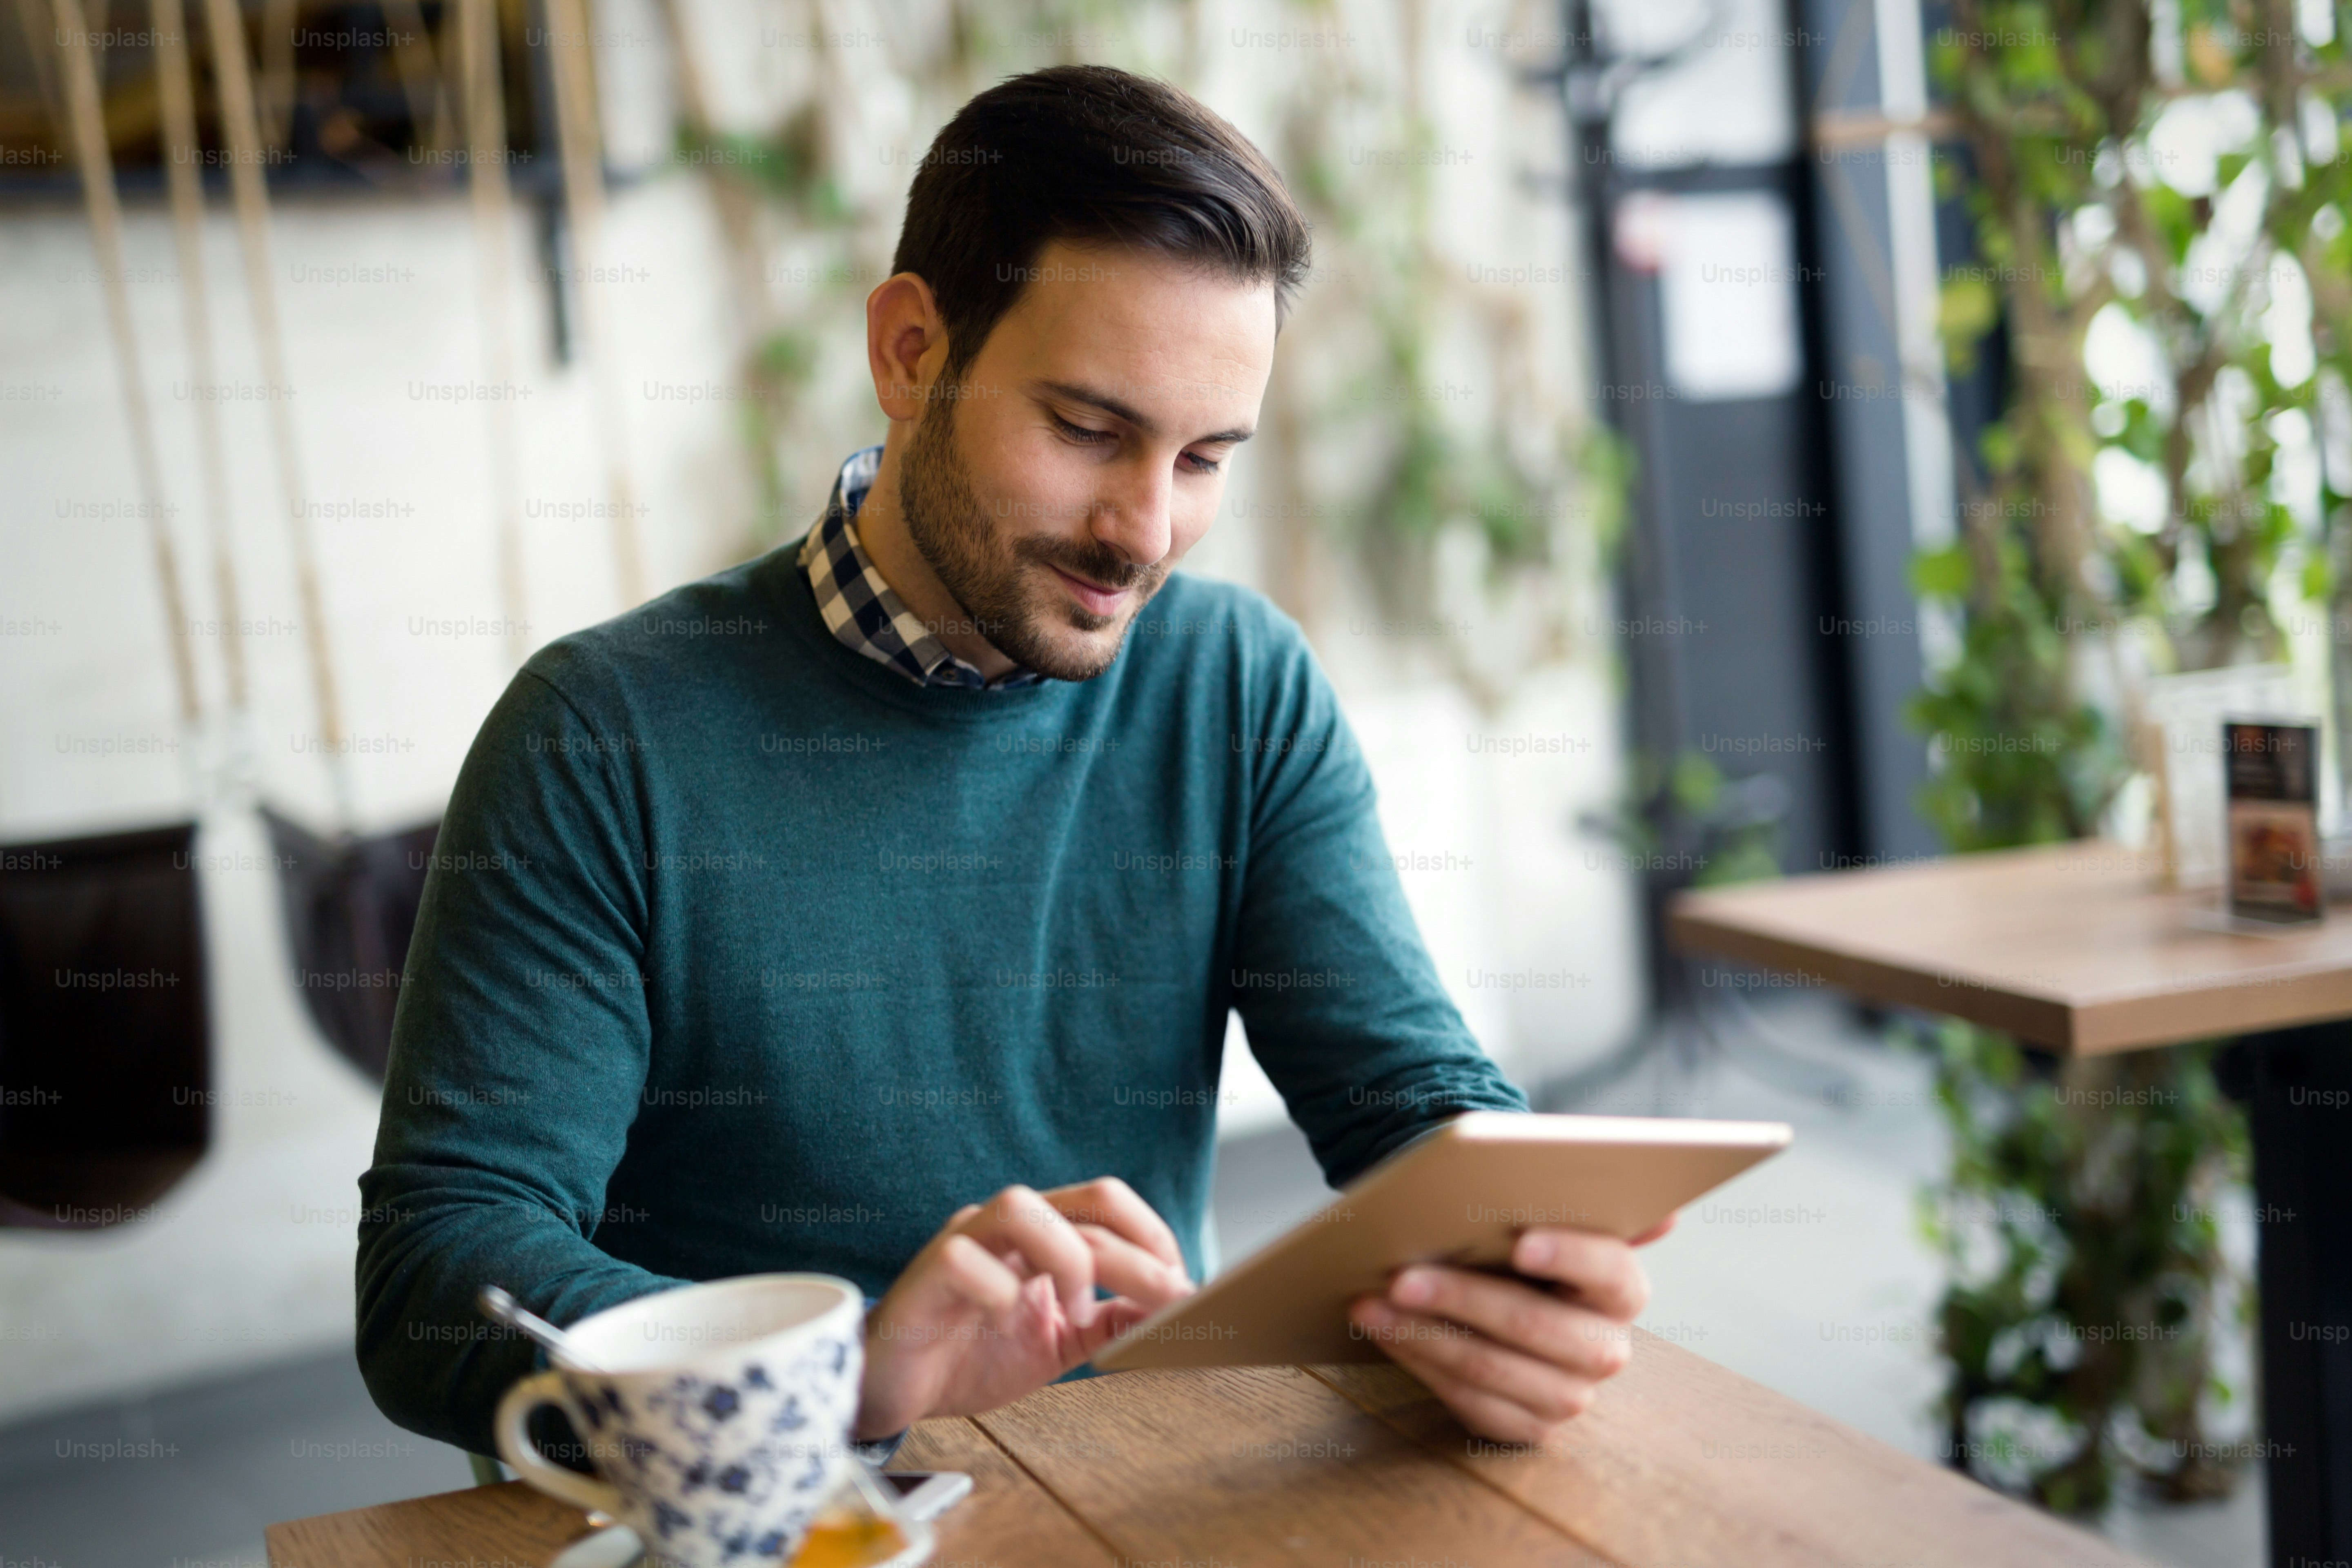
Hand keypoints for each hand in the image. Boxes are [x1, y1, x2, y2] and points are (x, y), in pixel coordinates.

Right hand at [855, 1177, 1194, 1438]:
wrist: (891, 1388)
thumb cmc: (968, 1357)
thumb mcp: (1057, 1344)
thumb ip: (1108, 1322)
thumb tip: (1172, 1309)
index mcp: (1037, 1235)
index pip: (1105, 1203)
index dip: (1153, 1238)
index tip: (1182, 1289)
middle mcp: (1001, 1226)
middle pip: (1081, 1203)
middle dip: (1136, 1253)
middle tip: (1167, 1300)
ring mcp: (960, 1243)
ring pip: (1020, 1206)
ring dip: (1066, 1258)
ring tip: (1075, 1311)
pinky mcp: (924, 1276)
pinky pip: (963, 1259)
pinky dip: (999, 1289)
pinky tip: (1011, 1320)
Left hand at [1347, 1214, 1674, 1443]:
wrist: (1503, 1304)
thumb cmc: (1521, 1250)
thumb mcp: (1551, 1220)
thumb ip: (1590, 1205)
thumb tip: (1665, 1215)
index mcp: (1623, 1289)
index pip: (1608, 1269)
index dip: (1568, 1254)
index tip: (1520, 1241)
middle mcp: (1606, 1349)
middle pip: (1535, 1324)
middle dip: (1463, 1298)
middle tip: (1402, 1275)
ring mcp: (1569, 1396)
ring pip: (1492, 1367)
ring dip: (1425, 1336)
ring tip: (1372, 1304)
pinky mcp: (1528, 1428)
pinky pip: (1471, 1402)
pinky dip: (1421, 1366)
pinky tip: (1385, 1334)